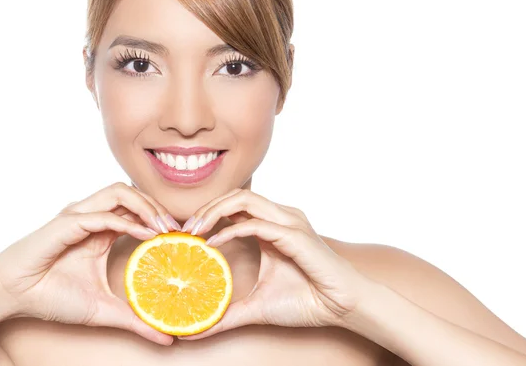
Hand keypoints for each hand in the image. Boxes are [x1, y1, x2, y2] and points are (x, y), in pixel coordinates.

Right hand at [0, 182, 180, 344]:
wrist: (14, 296)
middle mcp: (93, 217)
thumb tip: (168, 337)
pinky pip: (102, 214)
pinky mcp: (66, 223)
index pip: (138, 211)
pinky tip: (145, 235)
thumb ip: (135, 320)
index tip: (182, 237)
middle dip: (159, 208)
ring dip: (145, 206)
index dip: (161, 218)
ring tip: (164, 228)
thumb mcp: (104, 309)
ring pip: (119, 192)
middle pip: (133, 195)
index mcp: (101, 230)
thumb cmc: (52, 296)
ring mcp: (80, 217)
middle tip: (178, 231)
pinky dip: (126, 221)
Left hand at [178, 189, 371, 339]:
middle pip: (236, 195)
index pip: (235, 206)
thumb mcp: (256, 305)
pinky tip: (214, 244)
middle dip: (207, 207)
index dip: (208, 214)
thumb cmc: (306, 300)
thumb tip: (196, 330)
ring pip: (245, 199)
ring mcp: (288, 223)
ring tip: (195, 230)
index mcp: (273, 226)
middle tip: (185, 230)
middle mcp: (280, 217)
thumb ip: (227, 313)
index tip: (186, 235)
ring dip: (215, 211)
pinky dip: (232, 230)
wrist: (340, 307)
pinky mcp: (295, 235)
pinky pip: (257, 224)